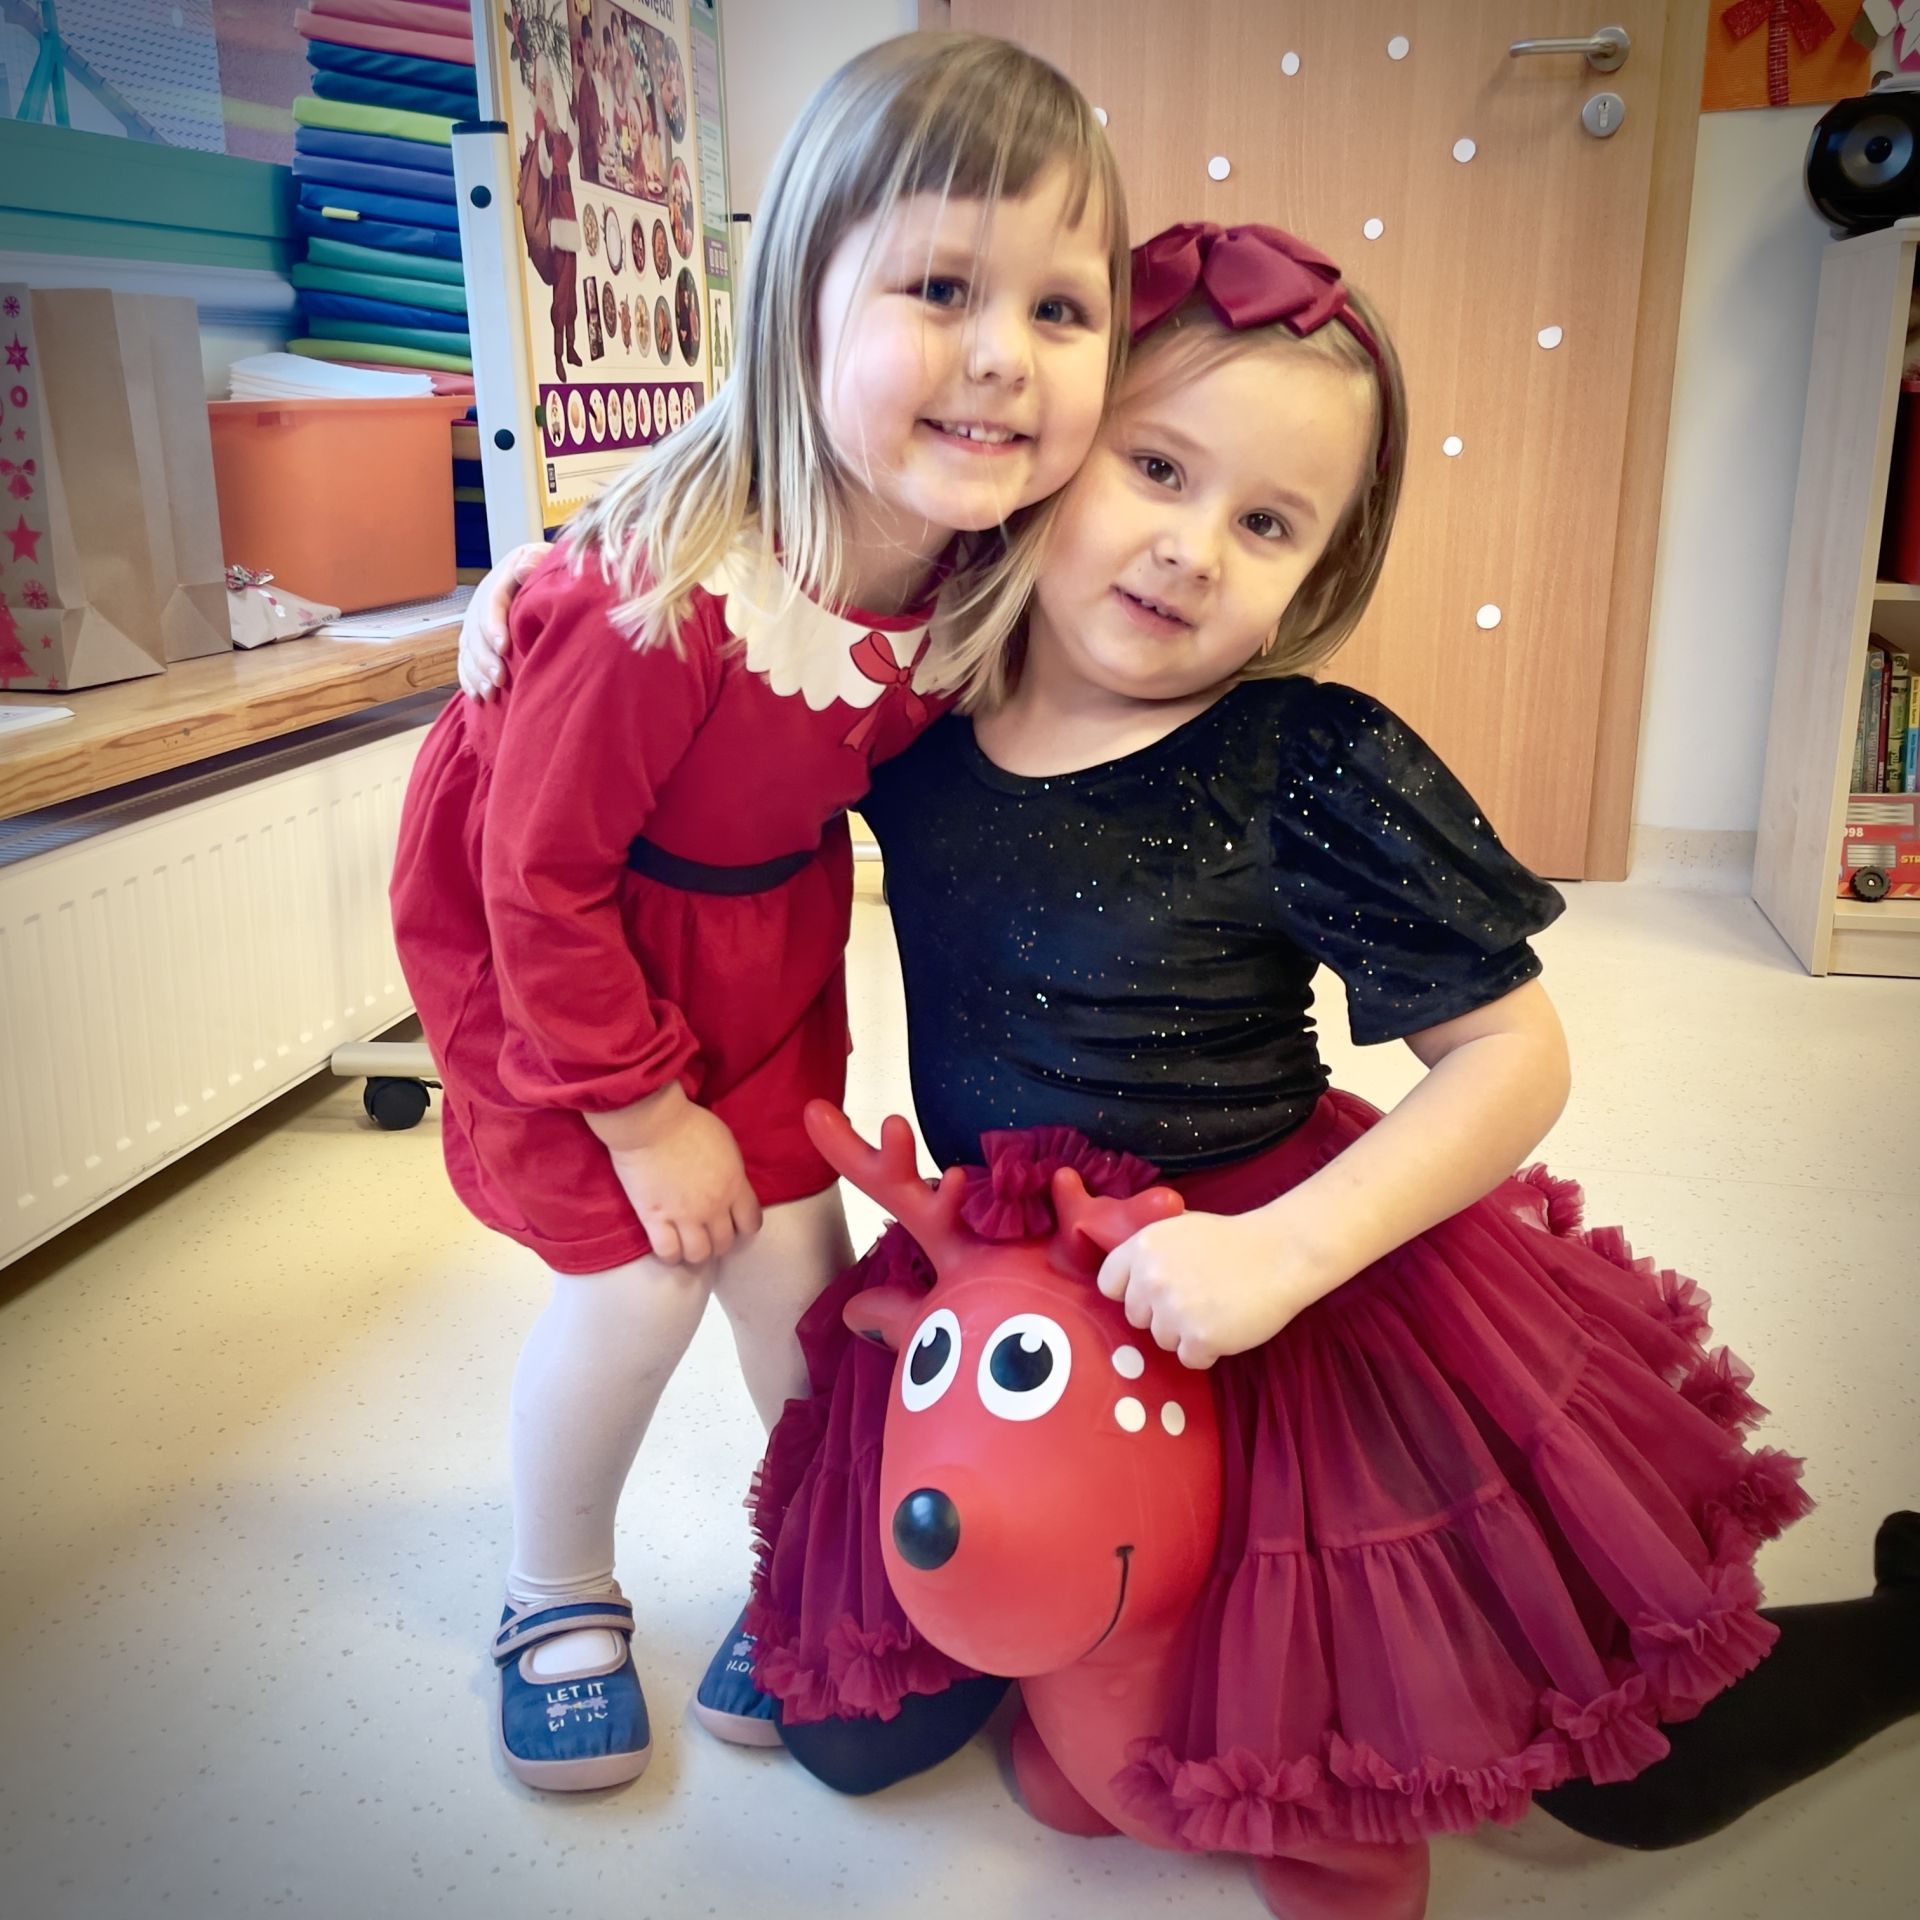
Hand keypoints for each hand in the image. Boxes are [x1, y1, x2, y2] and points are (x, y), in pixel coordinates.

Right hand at [458, 542, 546, 698]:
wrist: (541, 574)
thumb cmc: (549, 570)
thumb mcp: (545, 558)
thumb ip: (535, 561)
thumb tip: (522, 569)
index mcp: (500, 580)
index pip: (491, 602)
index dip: (494, 625)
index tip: (504, 647)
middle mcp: (482, 602)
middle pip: (476, 632)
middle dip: (485, 658)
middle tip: (499, 679)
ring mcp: (476, 623)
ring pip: (468, 650)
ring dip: (476, 673)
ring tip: (490, 694)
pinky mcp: (476, 640)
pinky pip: (466, 661)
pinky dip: (469, 680)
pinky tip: (477, 697)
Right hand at [587, 1084, 762, 1264]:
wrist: (651, 1122)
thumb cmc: (689, 1123)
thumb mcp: (725, 1143)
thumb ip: (732, 1171)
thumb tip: (731, 1185)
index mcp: (734, 1185)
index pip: (751, 1222)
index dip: (744, 1225)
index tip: (735, 1222)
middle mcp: (713, 1207)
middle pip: (724, 1242)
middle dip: (720, 1241)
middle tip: (709, 1233)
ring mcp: (684, 1216)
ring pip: (699, 1254)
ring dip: (697, 1252)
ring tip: (689, 1244)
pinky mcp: (655, 1219)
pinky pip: (668, 1252)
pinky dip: (671, 1256)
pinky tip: (670, 1248)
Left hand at [1095, 1210, 1335, 1368]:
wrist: (1281, 1254)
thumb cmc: (1231, 1240)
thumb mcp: (1179, 1228)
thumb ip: (1149, 1251)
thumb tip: (1126, 1275)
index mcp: (1142, 1247)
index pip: (1108, 1284)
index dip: (1130, 1291)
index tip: (1151, 1292)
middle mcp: (1151, 1278)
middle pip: (1136, 1317)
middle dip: (1160, 1314)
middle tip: (1194, 1298)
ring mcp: (1174, 1310)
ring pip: (1162, 1340)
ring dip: (1184, 1333)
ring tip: (1214, 1309)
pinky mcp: (1200, 1339)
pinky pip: (1189, 1359)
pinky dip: (1207, 1350)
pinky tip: (1226, 1325)